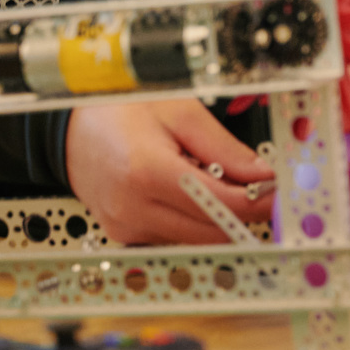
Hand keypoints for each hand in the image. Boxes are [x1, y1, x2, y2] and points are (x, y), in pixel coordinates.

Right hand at [65, 99, 273, 244]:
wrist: (69, 128)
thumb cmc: (120, 111)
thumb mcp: (179, 113)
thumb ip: (225, 147)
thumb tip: (262, 174)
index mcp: (147, 173)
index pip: (220, 203)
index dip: (258, 201)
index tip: (280, 194)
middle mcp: (134, 209)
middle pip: (212, 230)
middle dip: (244, 213)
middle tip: (265, 191)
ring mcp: (126, 227)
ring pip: (195, 238)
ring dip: (218, 217)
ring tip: (221, 181)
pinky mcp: (124, 235)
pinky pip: (173, 236)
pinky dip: (192, 219)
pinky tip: (190, 191)